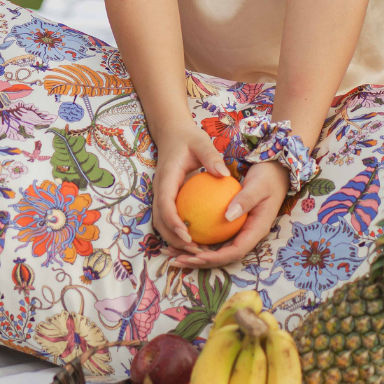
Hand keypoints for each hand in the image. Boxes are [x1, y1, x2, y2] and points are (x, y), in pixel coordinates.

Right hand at [151, 120, 232, 253]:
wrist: (172, 133)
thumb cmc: (188, 138)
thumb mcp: (201, 142)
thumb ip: (211, 157)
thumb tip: (224, 174)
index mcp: (167, 177)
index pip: (165, 204)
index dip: (173, 222)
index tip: (188, 235)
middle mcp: (160, 189)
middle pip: (159, 220)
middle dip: (173, 238)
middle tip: (195, 250)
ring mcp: (161, 194)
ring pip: (161, 222)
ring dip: (174, 238)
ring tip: (197, 249)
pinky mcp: (166, 197)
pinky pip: (168, 218)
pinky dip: (178, 231)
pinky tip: (198, 237)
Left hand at [168, 161, 289, 268]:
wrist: (274, 172)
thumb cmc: (267, 177)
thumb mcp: (259, 186)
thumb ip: (245, 200)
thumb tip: (227, 216)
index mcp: (256, 230)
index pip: (235, 251)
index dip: (216, 258)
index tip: (196, 256)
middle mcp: (247, 235)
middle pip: (222, 256)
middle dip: (200, 261)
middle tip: (177, 260)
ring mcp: (239, 231)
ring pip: (216, 249)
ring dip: (195, 254)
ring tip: (172, 254)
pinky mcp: (231, 224)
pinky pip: (214, 235)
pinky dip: (198, 238)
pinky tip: (180, 233)